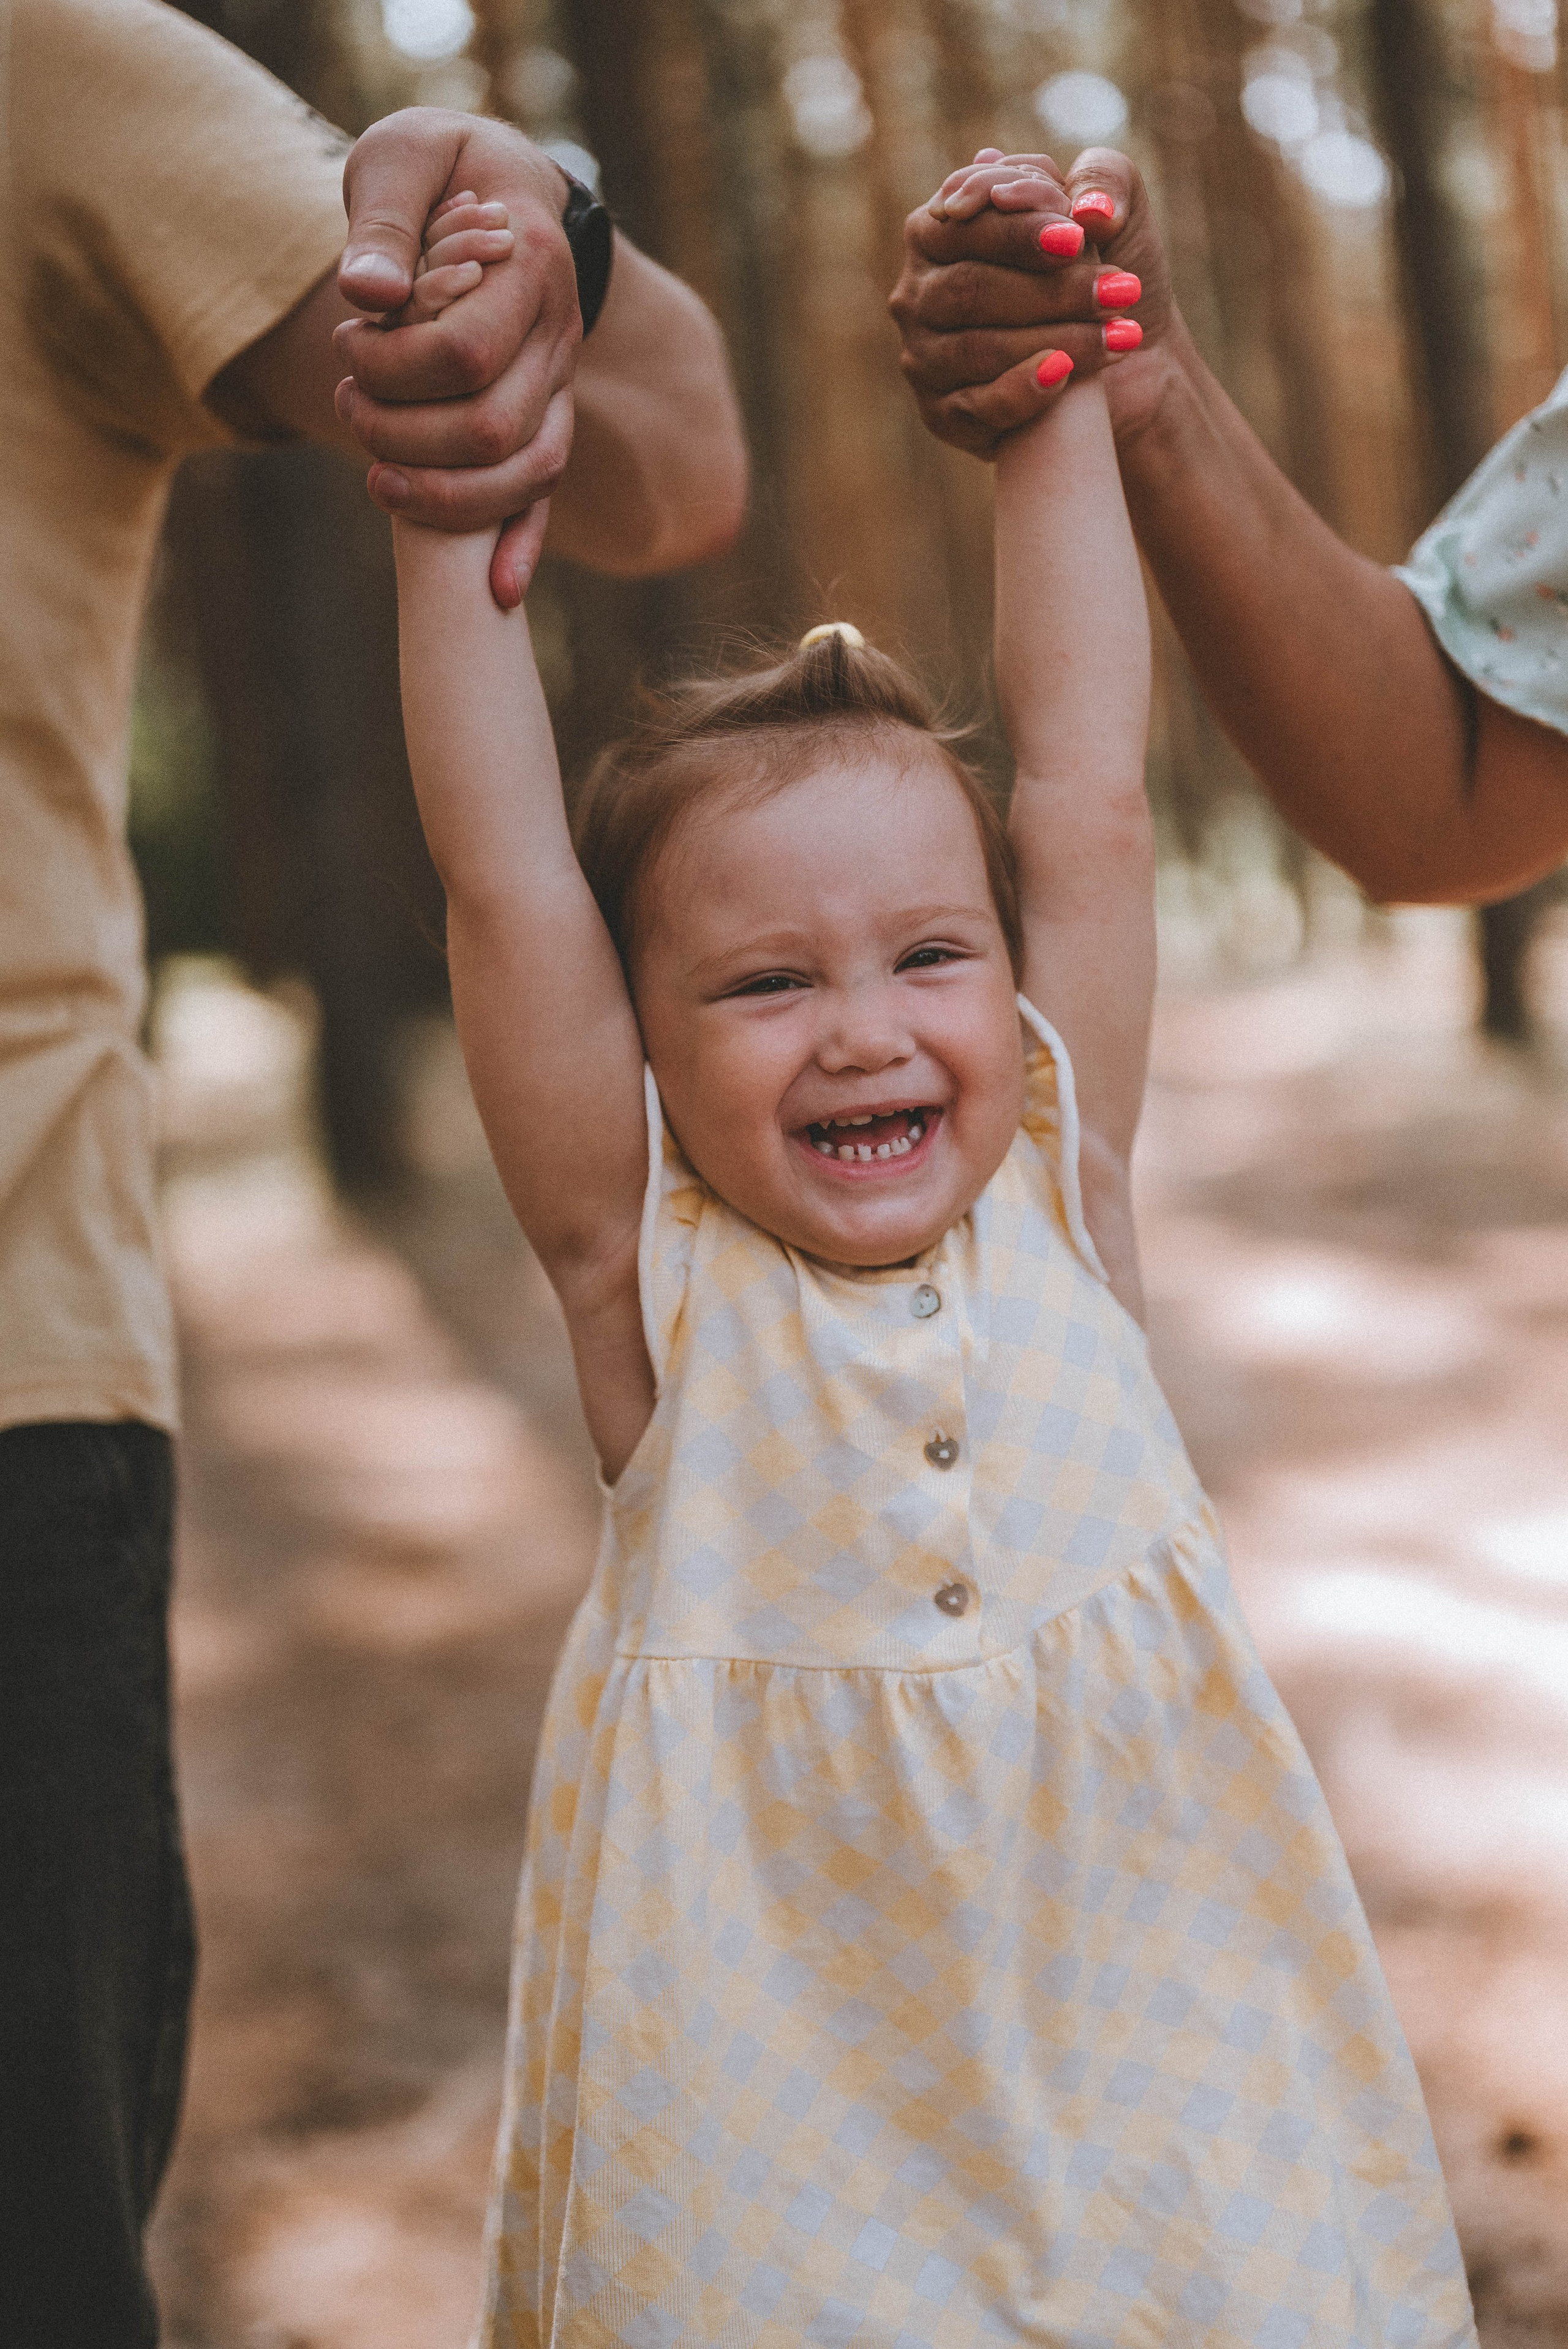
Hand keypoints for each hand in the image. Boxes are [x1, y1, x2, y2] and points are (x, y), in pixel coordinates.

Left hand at [388, 195, 563, 595]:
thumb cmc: (441, 163)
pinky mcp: (547, 418)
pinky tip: (497, 594)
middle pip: (492, 429)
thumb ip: (384, 221)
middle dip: (404, 435)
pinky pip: (545, 495)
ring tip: (374, 472)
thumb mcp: (402, 156)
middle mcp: (559, 335)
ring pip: (523, 474)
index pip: (464, 353)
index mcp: (531, 265)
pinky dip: (522, 547)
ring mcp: (559, 386)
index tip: (348, 341)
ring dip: (443, 494)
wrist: (502, 180)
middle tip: (348, 402)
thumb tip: (369, 296)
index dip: (393, 367)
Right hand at [889, 146, 1175, 458]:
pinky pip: (974, 407)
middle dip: (1049, 292)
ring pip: (975, 349)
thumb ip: (1102, 177)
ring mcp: (923, 357)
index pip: (965, 223)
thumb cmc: (1108, 275)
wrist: (1131, 362)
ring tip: (1119, 335)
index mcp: (941, 228)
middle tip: (1118, 292)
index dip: (1019, 231)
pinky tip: (1064, 375)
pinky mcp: (942, 415)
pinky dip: (1022, 390)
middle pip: (968, 289)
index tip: (1078, 237)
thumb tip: (1083, 206)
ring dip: (1054, 339)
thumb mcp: (1117, 211)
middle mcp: (919, 293)